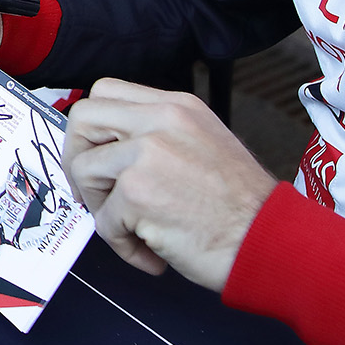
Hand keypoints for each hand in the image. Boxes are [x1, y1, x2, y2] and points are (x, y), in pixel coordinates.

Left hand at [64, 79, 275, 289]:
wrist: (268, 239)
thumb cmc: (241, 206)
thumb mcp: (203, 143)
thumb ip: (158, 135)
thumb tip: (109, 151)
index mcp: (175, 106)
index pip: (105, 92)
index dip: (91, 129)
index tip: (95, 157)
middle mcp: (159, 120)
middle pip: (82, 118)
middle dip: (76, 159)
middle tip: (93, 193)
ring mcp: (146, 153)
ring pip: (84, 170)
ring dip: (100, 208)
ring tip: (132, 229)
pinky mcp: (138, 192)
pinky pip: (103, 222)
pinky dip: (124, 246)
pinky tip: (153, 253)